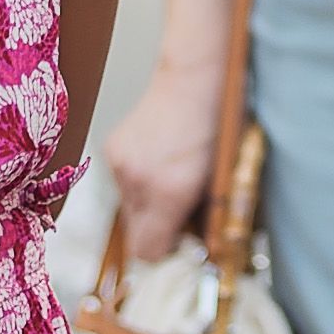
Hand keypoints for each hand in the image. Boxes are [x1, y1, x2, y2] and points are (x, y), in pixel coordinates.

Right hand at [103, 54, 226, 261]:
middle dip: (155, 228)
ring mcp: (121, 164)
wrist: (194, 82)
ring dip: (145, 204)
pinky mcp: (111, 150)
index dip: (163, 251)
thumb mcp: (221, 181)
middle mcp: (139, 181)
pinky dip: (137, 180)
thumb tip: (194, 248)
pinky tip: (156, 161)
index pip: (147, 251)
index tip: (179, 241)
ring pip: (127, 208)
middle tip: (179, 210)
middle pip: (134, 234)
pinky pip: (121, 183)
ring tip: (170, 177)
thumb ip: (204, 219)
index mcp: (170, 192)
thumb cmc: (219, 128)